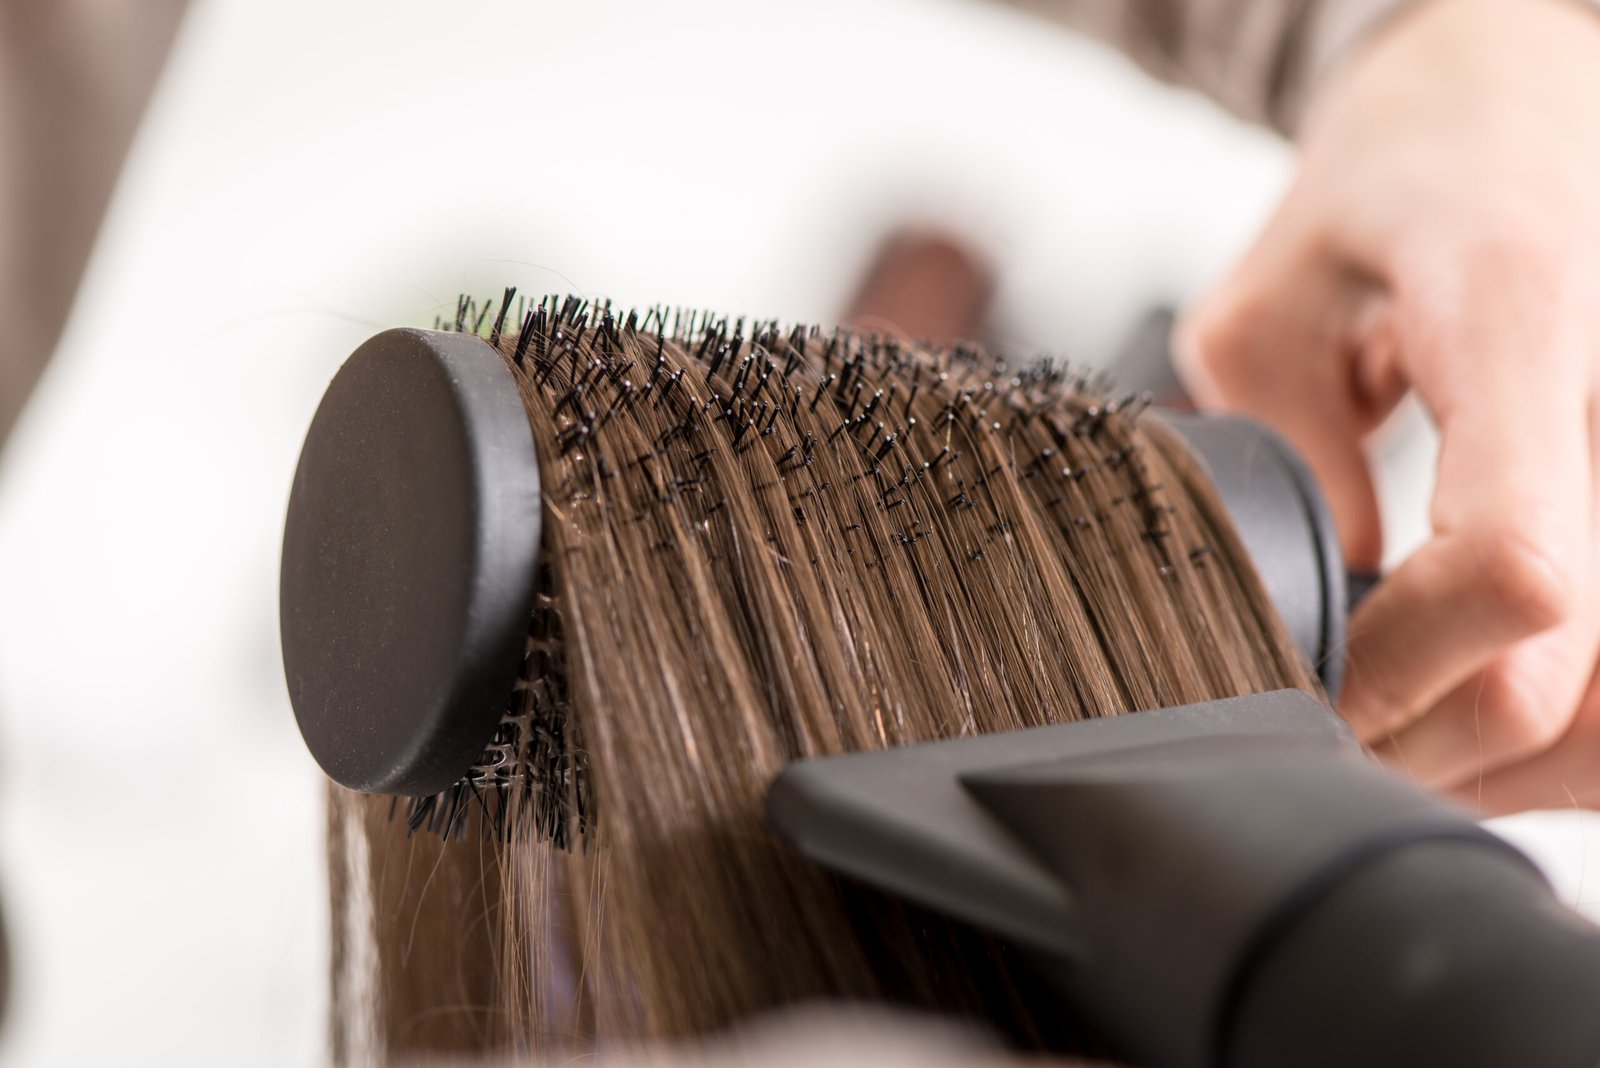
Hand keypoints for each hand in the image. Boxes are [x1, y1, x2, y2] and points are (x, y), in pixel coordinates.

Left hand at [1176, 0, 1599, 812]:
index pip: (1514, 566)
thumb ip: (1283, 458)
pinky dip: (1545, 716)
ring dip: (1487, 747)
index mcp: (1516, 315)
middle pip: (1569, 681)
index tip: (1311, 677)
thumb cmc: (1406, 174)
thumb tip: (1310, 620)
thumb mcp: (1271, 299)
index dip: (1399, 668)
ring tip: (1383, 700)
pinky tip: (1456, 677)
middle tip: (1324, 715)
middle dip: (1425, 735)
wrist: (1528, 100)